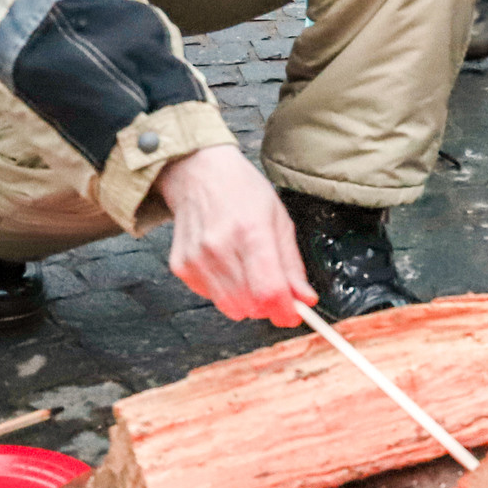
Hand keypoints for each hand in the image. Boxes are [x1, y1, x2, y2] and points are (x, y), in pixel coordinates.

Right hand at [156, 144, 316, 327]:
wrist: (198, 173)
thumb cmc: (242, 191)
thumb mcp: (279, 220)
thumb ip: (292, 265)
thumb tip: (306, 300)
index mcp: (251, 232)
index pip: (268, 291)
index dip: (285, 311)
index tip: (294, 314)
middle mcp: (219, 248)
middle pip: (250, 306)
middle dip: (268, 305)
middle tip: (272, 285)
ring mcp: (196, 259)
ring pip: (231, 308)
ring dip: (246, 300)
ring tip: (247, 269)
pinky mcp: (181, 267)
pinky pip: (211, 298)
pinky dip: (225, 290)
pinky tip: (226, 264)